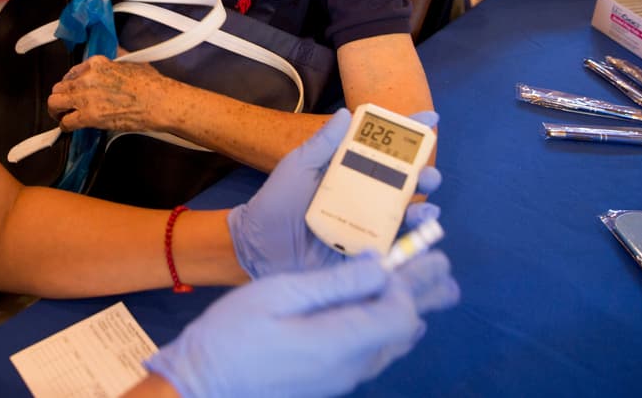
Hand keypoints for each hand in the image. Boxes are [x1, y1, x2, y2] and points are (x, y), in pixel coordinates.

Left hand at [50, 56, 169, 132]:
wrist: (158, 101)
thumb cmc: (151, 84)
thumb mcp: (132, 61)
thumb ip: (118, 56)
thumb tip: (115, 51)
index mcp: (96, 63)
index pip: (72, 72)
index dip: (71, 83)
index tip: (73, 90)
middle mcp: (87, 78)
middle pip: (60, 87)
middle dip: (61, 96)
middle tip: (65, 104)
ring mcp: (86, 97)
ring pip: (55, 103)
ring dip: (56, 110)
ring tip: (61, 115)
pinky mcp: (89, 116)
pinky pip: (66, 122)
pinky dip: (65, 126)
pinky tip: (69, 127)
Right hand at [144, 252, 457, 397]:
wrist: (203, 385)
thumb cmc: (232, 334)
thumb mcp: (279, 294)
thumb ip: (335, 283)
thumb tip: (379, 264)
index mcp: (340, 341)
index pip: (401, 313)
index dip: (405, 282)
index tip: (391, 257)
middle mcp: (351, 366)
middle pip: (404, 330)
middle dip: (422, 291)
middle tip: (439, 261)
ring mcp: (342, 379)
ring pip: (392, 345)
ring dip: (408, 310)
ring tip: (425, 283)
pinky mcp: (330, 383)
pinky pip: (374, 355)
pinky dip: (387, 329)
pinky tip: (385, 315)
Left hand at [228, 108, 441, 278]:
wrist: (258, 246)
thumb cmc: (275, 202)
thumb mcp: (297, 167)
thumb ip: (321, 144)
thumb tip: (346, 113)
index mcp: (348, 169)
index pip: (382, 147)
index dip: (407, 132)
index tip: (430, 118)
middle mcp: (363, 194)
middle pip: (402, 180)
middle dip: (422, 174)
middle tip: (429, 175)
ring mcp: (366, 223)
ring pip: (405, 212)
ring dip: (422, 207)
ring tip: (427, 207)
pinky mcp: (364, 252)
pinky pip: (394, 245)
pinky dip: (411, 239)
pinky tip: (417, 232)